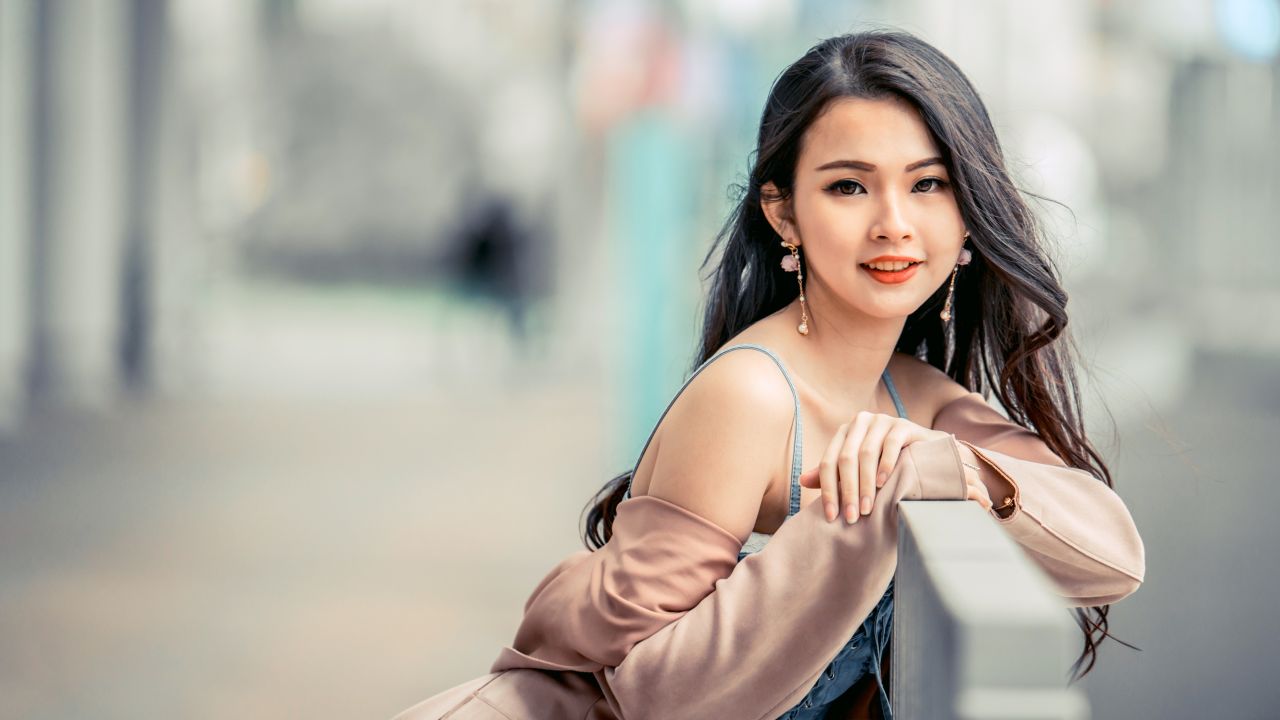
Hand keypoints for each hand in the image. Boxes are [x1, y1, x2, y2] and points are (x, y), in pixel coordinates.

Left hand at [799, 412, 984, 522]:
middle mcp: (860, 422)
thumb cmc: (886, 465)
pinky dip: (885, 465)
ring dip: (865, 484)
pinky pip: (890, 444)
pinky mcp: (902, 424)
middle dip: (847, 491)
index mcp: (844, 432)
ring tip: (868, 508)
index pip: (828, 462)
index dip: (827, 490)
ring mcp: (882, 420)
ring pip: (867, 453)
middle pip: (846, 459)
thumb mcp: (857, 470)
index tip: (831, 517)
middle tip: (852, 517)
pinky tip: (883, 484)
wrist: (926, 455)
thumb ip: (833, 474)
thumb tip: (802, 481)